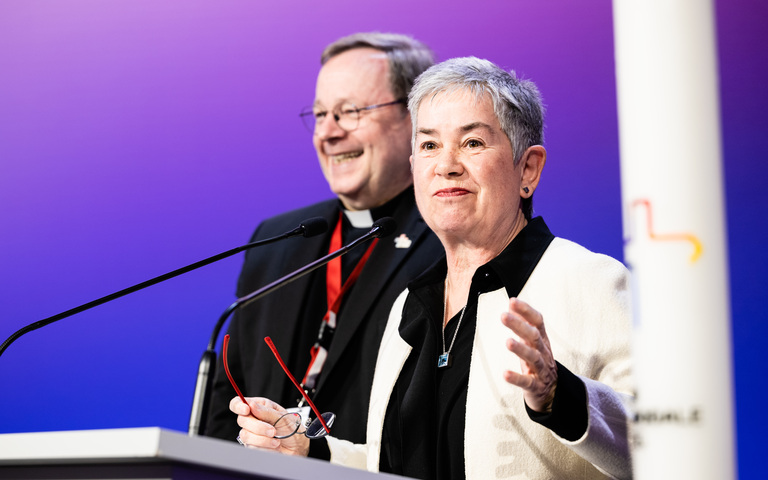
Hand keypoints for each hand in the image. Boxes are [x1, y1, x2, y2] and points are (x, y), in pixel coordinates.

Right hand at [229, 396, 309, 455]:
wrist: (297, 447)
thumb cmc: (291, 428)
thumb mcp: (282, 416)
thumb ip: (266, 411)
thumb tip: (252, 405)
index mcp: (259, 406)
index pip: (239, 403)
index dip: (238, 405)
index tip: (246, 409)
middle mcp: (253, 419)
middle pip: (242, 420)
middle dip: (257, 426)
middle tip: (272, 430)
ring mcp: (252, 433)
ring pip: (246, 435)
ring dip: (262, 438)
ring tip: (275, 438)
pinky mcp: (253, 445)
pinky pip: (251, 446)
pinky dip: (265, 445)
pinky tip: (273, 444)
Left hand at [500, 297, 557, 411]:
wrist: (553, 392)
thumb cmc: (539, 363)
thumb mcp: (533, 342)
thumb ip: (523, 323)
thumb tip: (512, 304)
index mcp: (542, 340)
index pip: (538, 322)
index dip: (526, 311)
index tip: (512, 302)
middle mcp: (543, 352)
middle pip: (534, 337)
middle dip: (519, 326)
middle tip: (504, 316)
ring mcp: (541, 370)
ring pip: (533, 358)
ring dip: (520, 349)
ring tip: (508, 342)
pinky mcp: (536, 387)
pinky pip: (527, 382)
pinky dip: (517, 378)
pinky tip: (505, 374)